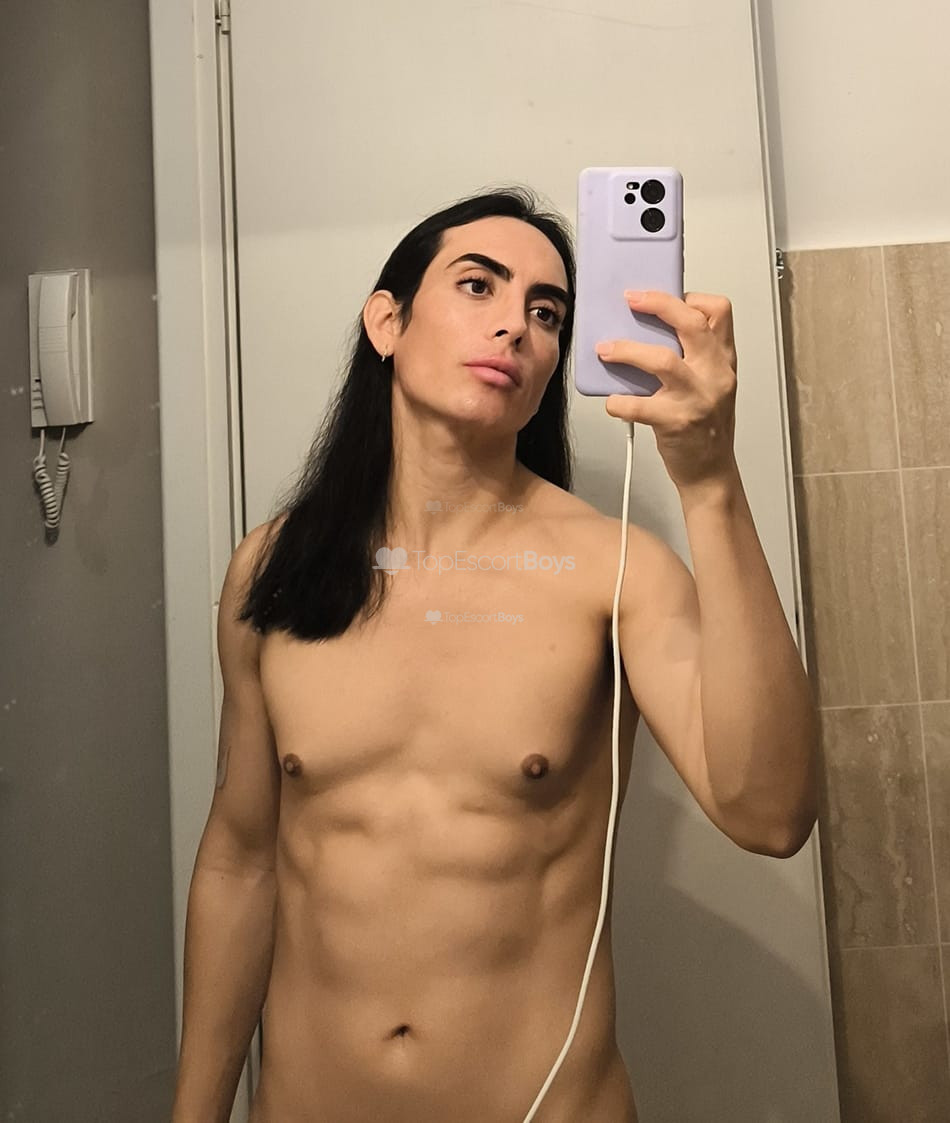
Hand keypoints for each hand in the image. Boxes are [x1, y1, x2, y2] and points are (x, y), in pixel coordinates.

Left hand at [598, 291, 738, 492]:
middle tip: (629, 299)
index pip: (719, 312)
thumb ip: (693, 357)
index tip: (665, 297)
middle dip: (658, 304)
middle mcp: (715, 374)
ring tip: (605, 349)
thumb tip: (648, 328)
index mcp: (724, 360)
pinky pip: (640, 406)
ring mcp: (697, 398)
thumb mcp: (711, 383)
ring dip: (628, 350)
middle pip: (690, 324)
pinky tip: (611, 401)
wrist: (710, 472)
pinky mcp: (676, 423)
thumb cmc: (705, 426)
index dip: (691, 298)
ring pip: (663, 361)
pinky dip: (619, 402)